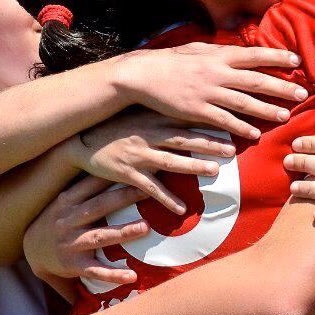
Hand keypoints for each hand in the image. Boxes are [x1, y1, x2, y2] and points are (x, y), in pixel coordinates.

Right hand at [24, 176, 147, 285]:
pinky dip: (113, 274)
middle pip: (99, 206)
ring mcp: (71, 243)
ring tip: (146, 227)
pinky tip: (132, 275)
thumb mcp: (65, 199)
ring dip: (123, 231)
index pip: (92, 184)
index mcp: (68, 200)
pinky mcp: (73, 265)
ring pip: (100, 236)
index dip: (112, 175)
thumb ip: (87, 185)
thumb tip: (116, 164)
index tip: (135, 167)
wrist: (31, 251)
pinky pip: (96, 270)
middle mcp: (68, 220)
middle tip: (148, 191)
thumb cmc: (57, 219)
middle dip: (123, 197)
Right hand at [76, 110, 236, 212]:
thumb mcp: (139, 113)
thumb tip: (193, 104)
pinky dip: (166, 198)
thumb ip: (164, 111)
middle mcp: (147, 135)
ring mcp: (137, 155)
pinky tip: (181, 209)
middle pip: (183, 139)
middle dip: (208, 143)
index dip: (209, 121)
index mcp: (152, 119)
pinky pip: (150, 188)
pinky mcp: (127, 174)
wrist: (82, 143)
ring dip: (192, 166)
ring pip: (169, 161)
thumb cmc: (116, 127)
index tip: (230, 123)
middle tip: (232, 149)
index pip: (185, 118)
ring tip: (214, 171)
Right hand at [115, 43, 305, 139]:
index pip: (254, 54)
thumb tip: (238, 48)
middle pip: (256, 80)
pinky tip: (254, 133)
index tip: (296, 61)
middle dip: (281, 87)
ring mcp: (208, 92)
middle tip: (302, 93)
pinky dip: (241, 127)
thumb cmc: (170, 61)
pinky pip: (224, 121)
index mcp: (218, 55)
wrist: (143, 75)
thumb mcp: (197, 48)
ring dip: (266, 109)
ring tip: (285, 116)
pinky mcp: (197, 110)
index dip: (277, 57)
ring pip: (244, 102)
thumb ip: (219, 50)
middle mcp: (217, 72)